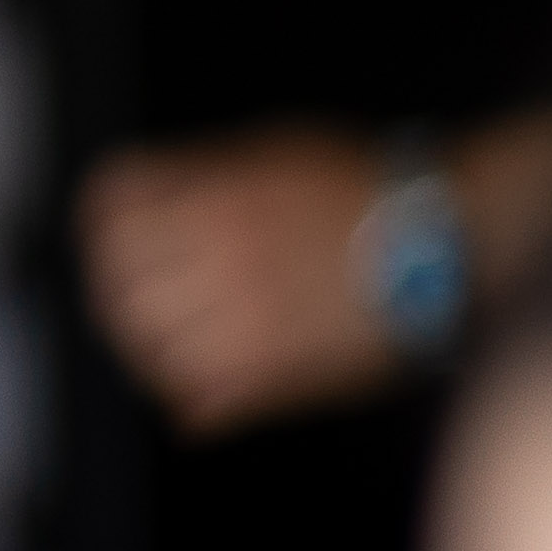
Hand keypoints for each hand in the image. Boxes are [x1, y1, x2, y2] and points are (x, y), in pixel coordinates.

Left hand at [78, 129, 404, 434]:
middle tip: (129, 300)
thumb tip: (136, 202)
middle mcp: (219, 255)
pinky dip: (182, 395)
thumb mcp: (276, 154)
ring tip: (162, 347)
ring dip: (143, 347)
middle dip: (114, 289)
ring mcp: (242, 317)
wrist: (449, 240)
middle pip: (115, 282)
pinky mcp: (271, 370)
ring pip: (144, 344)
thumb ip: (202, 177)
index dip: (103, 223)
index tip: (111, 237)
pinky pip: (190, 396)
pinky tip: (194, 388)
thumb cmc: (369, 191)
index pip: (112, 211)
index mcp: (216, 198)